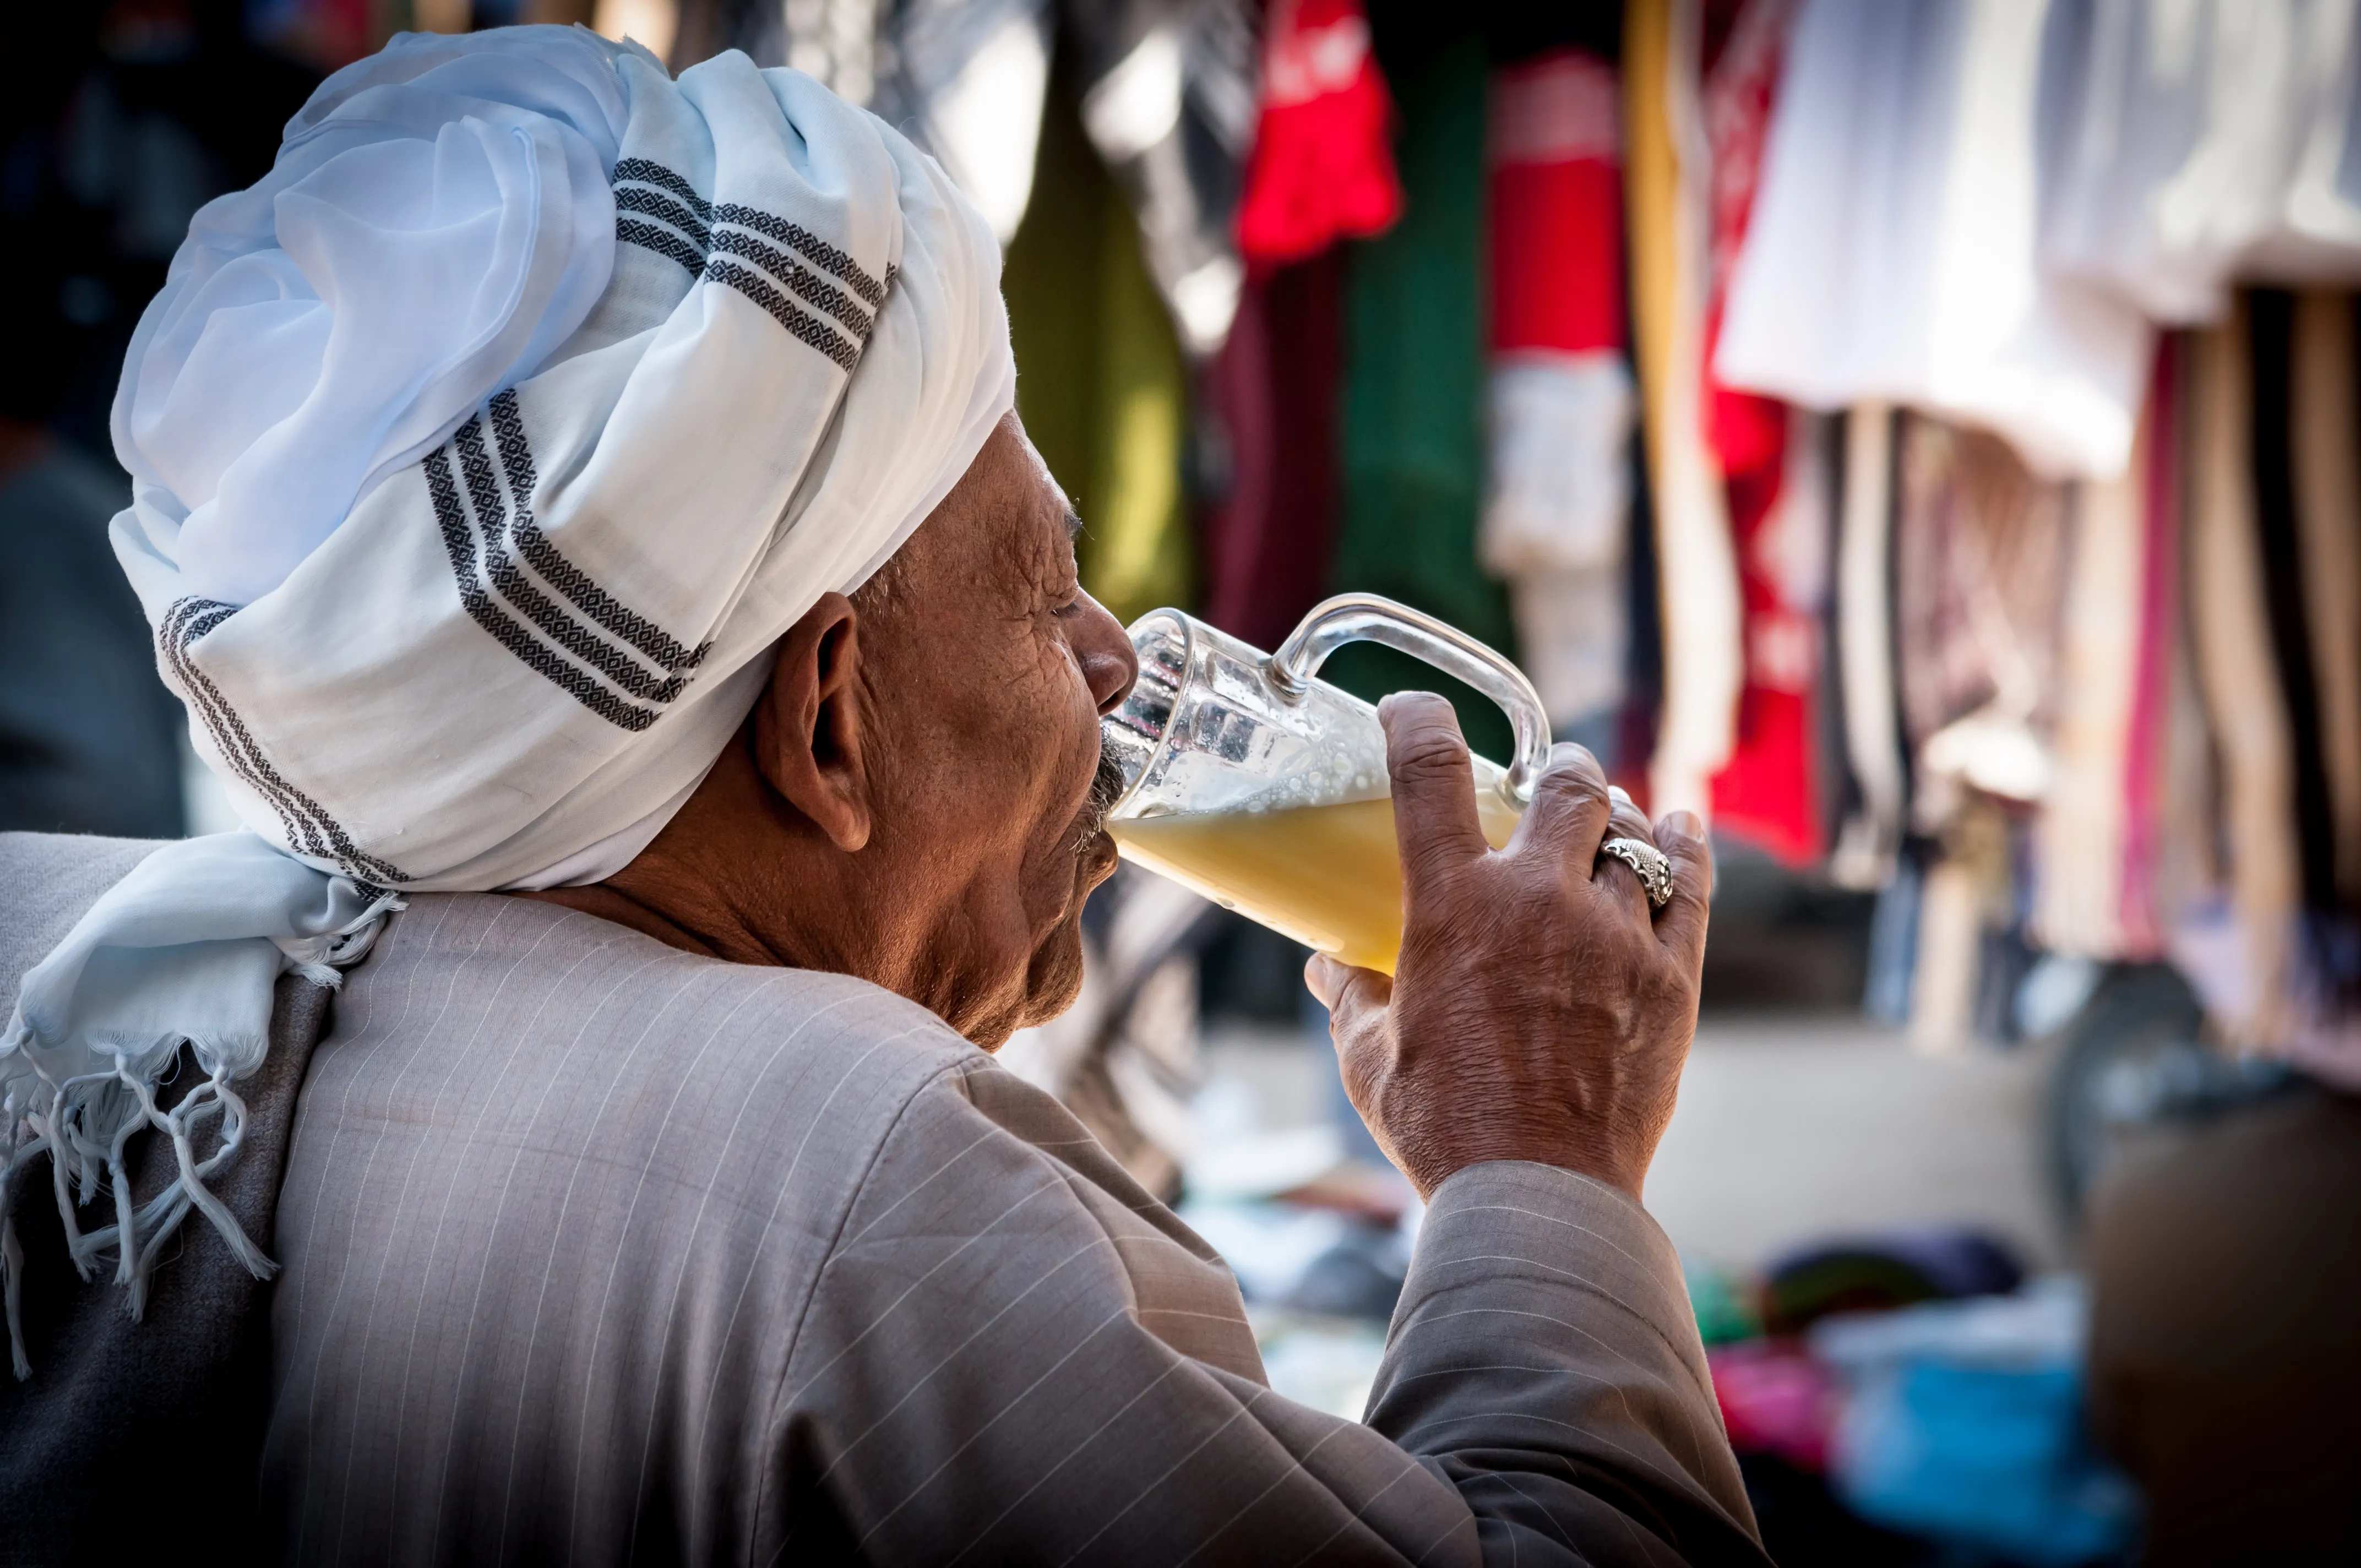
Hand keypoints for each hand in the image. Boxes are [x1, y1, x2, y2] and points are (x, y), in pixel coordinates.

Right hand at [1305, 693, 1711, 1201]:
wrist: (1538, 1194)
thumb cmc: (1441, 1126)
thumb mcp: (1369, 1057)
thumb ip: (1351, 996)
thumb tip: (1330, 966)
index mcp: (1453, 906)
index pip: (1430, 771)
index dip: (1417, 722)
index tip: (1410, 711)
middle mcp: (1538, 900)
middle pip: (1565, 784)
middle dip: (1558, 768)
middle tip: (1550, 779)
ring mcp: (1614, 935)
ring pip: (1630, 833)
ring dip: (1615, 817)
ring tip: (1608, 820)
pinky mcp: (1671, 977)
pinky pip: (1692, 887)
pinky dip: (1686, 849)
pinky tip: (1682, 829)